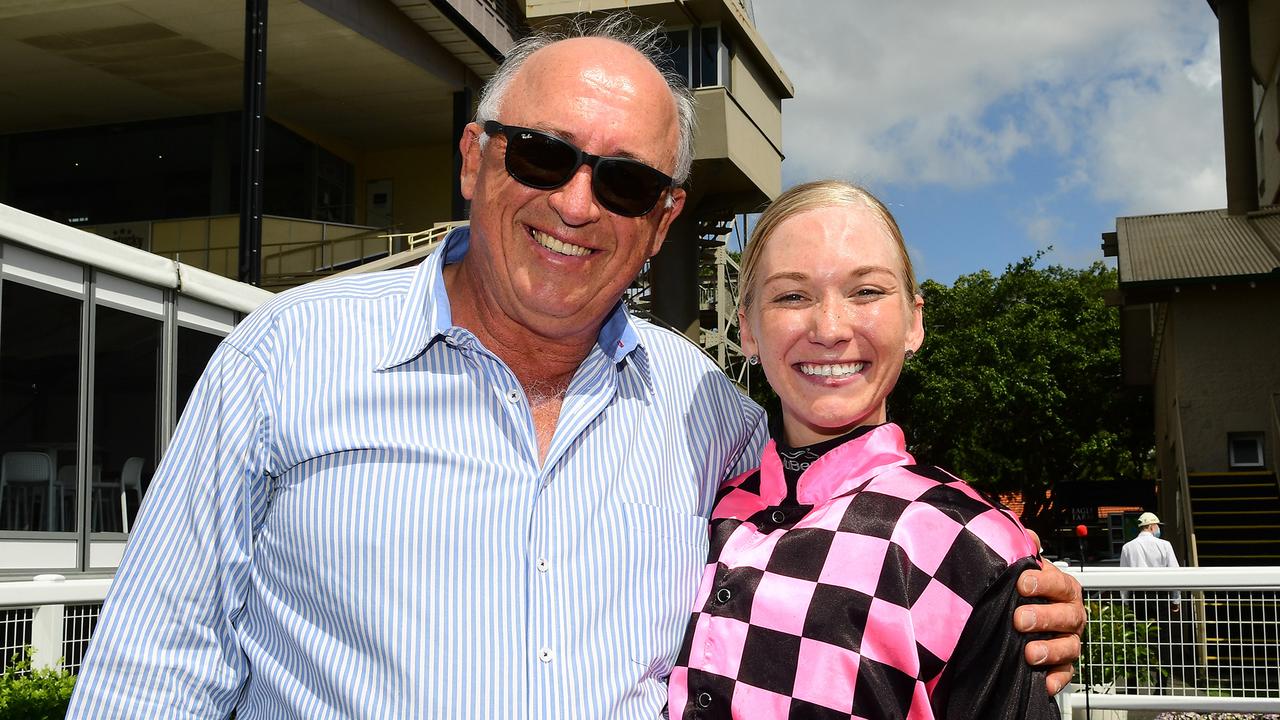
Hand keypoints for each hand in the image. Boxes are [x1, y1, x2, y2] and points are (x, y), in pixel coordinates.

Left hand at [1014, 536, 1084, 694]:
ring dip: (1050, 650)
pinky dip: (1056, 679)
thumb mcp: (1021, 569)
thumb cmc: (1024, 591)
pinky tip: (1042, 682)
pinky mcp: (1063, 665)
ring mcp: (1069, 640)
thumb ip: (1024, 552)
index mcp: (1063, 589)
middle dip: (1044, 617)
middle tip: (1019, 619)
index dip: (1044, 582)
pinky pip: (1066, 674)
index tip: (1022, 583)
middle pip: (1067, 616)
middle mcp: (1071, 615)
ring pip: (1069, 646)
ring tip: (1029, 653)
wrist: (1019, 619)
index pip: (1060, 583)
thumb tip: (1028, 535)